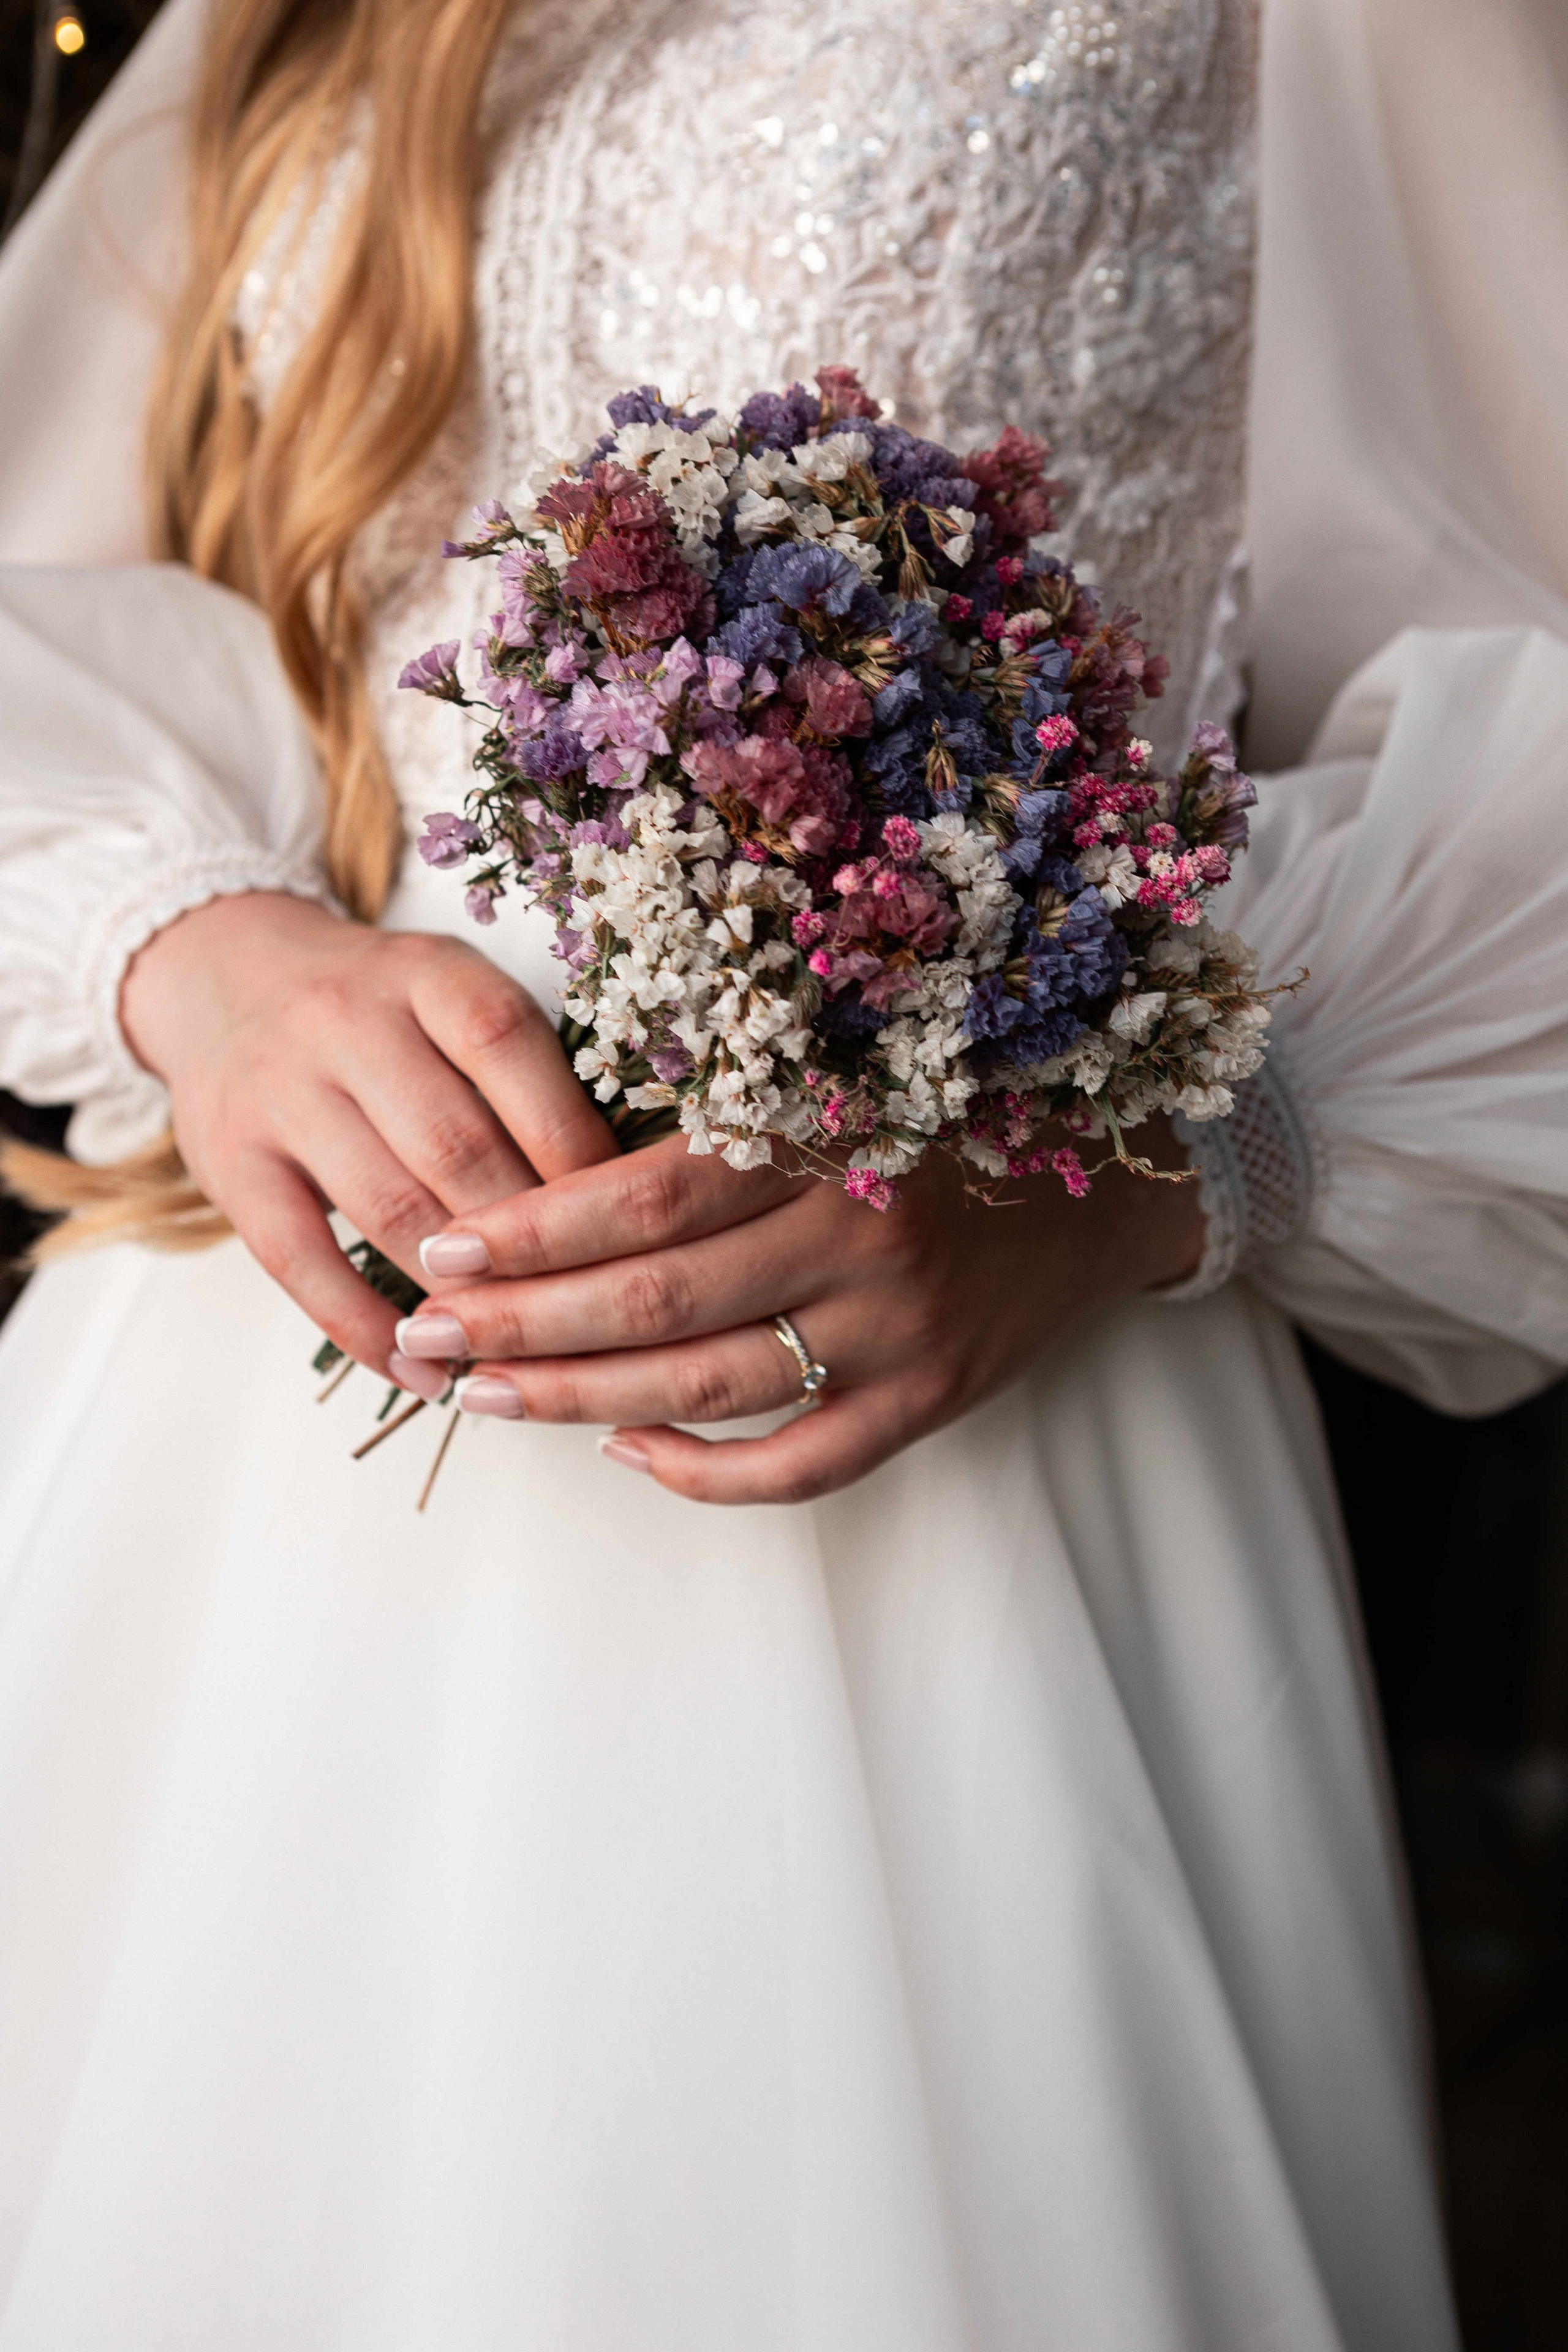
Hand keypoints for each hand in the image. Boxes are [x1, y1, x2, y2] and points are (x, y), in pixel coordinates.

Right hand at [120, 891, 616, 1382]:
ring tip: (522, 1351)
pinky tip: (423, 1376)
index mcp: (427, 974)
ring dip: (461, 1292)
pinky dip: (366, 1330)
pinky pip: (303, 1262)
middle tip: (588, 1303)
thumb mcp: (453, 993)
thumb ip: (525, 1068)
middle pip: (456, 1145)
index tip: (627, 1219)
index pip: (511, 1052)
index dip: (574, 1143)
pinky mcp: (230, 1165)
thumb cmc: (380, 1007)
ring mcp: (279, 1094)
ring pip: (388, 1208)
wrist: (224, 976)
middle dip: (530, 1236)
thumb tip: (625, 1186)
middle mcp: (346, 1023)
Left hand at [399, 1123, 1202, 1503]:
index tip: (448, 1247)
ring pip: (709, 1388)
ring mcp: (900, 1334)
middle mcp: (863, 1238)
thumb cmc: (936, 1120)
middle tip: (427, 1334)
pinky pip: (800, 1467)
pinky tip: (628, 1450)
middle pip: (658, 1300)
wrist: (1100, 1189)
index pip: (648, 1193)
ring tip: (485, 1393)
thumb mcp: (837, 1085)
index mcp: (828, 1137)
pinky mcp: (930, 1404)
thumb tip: (557, 1180)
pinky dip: (703, 1473)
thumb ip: (721, 1124)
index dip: (537, 1229)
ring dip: (581, 1398)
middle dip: (525, 1325)